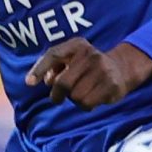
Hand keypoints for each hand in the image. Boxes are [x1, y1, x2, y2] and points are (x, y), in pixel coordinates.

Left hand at [25, 40, 151, 107]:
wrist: (121, 68)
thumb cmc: (87, 66)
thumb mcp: (71, 59)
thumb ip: (54, 66)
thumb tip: (46, 80)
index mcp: (77, 45)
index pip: (54, 55)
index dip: (39, 69)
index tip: (29, 83)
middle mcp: (90, 55)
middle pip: (63, 83)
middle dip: (57, 94)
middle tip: (58, 98)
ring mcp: (103, 70)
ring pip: (75, 97)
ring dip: (74, 100)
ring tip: (81, 93)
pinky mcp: (111, 85)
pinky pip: (87, 104)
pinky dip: (85, 106)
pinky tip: (92, 97)